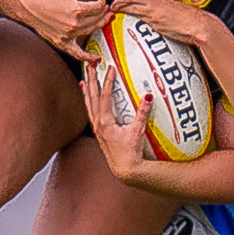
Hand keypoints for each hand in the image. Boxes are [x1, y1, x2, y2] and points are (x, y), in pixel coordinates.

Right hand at [0, 0, 108, 59]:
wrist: (29, 5)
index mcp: (76, 9)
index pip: (99, 6)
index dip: (102, 1)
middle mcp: (74, 24)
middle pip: (97, 19)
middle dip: (103, 11)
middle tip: (103, 7)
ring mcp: (68, 35)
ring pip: (92, 31)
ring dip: (100, 24)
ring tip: (102, 19)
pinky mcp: (62, 43)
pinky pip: (77, 53)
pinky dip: (88, 56)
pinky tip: (96, 57)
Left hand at [81, 57, 153, 181]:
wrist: (124, 169)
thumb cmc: (131, 152)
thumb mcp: (138, 131)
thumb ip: (143, 114)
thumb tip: (148, 95)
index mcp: (105, 121)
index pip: (105, 96)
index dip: (108, 81)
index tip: (110, 68)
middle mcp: (97, 123)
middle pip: (92, 97)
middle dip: (91, 80)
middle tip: (90, 65)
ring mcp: (96, 127)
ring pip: (89, 104)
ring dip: (87, 89)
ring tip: (85, 77)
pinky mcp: (99, 131)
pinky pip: (91, 112)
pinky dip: (88, 102)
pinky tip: (89, 98)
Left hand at [110, 0, 213, 46]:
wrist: (201, 26)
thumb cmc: (193, 24)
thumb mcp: (177, 16)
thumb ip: (167, 16)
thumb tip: (162, 21)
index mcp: (164, 0)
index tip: (124, 1)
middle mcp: (158, 1)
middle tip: (113, 3)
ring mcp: (155, 8)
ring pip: (133, 0)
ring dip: (120, 2)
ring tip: (112, 8)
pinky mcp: (154, 16)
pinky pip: (135, 10)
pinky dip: (125, 10)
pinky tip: (119, 14)